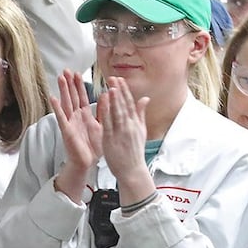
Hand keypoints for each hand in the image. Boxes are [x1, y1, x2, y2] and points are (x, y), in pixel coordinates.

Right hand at [49, 70, 101, 198]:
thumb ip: (104, 110)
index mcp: (85, 115)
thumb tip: (108, 95)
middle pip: (72, 97)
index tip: (77, 73)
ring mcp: (70, 123)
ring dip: (63, 91)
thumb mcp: (103, 125)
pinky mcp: (66, 130)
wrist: (87, 163)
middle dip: (69, 84)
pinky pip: (61, 117)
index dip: (79, 85)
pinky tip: (53, 98)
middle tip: (66, 70)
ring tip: (60, 78)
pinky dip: (57, 108)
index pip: (82, 97)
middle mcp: (76, 117)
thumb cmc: (93, 147)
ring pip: (66, 103)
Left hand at [99, 77, 153, 201]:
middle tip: (113, 78)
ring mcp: (120, 132)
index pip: (130, 103)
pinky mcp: (111, 139)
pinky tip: (103, 104)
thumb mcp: (141, 131)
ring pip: (117, 113)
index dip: (125, 91)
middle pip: (123, 105)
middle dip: (119, 91)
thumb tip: (145, 98)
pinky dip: (106, 112)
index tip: (120, 79)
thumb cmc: (134, 152)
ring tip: (111, 86)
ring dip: (114, 99)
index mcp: (135, 123)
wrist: (132, 170)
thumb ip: (140, 114)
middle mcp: (129, 126)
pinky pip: (108, 123)